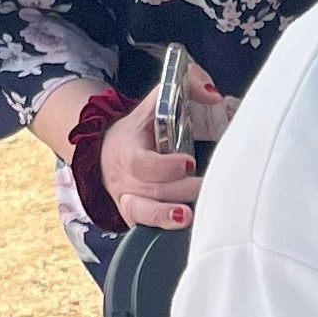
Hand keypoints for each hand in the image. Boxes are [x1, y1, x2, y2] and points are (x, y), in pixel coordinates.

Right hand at [102, 68, 231, 228]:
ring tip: (186, 217)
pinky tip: (178, 229)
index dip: (163, 165)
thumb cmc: (139, 128)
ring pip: (141, 213)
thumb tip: (213, 94)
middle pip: (149, 190)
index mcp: (127, 149)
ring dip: (164, 217)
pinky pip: (141, 226)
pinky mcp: (132, 213)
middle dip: (178, 190)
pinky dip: (158, 229)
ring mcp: (126, 198)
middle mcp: (124, 177)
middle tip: (203, 186)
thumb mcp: (154, 102)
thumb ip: (185, 87)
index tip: (188, 162)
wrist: (104, 150)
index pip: (141, 163)